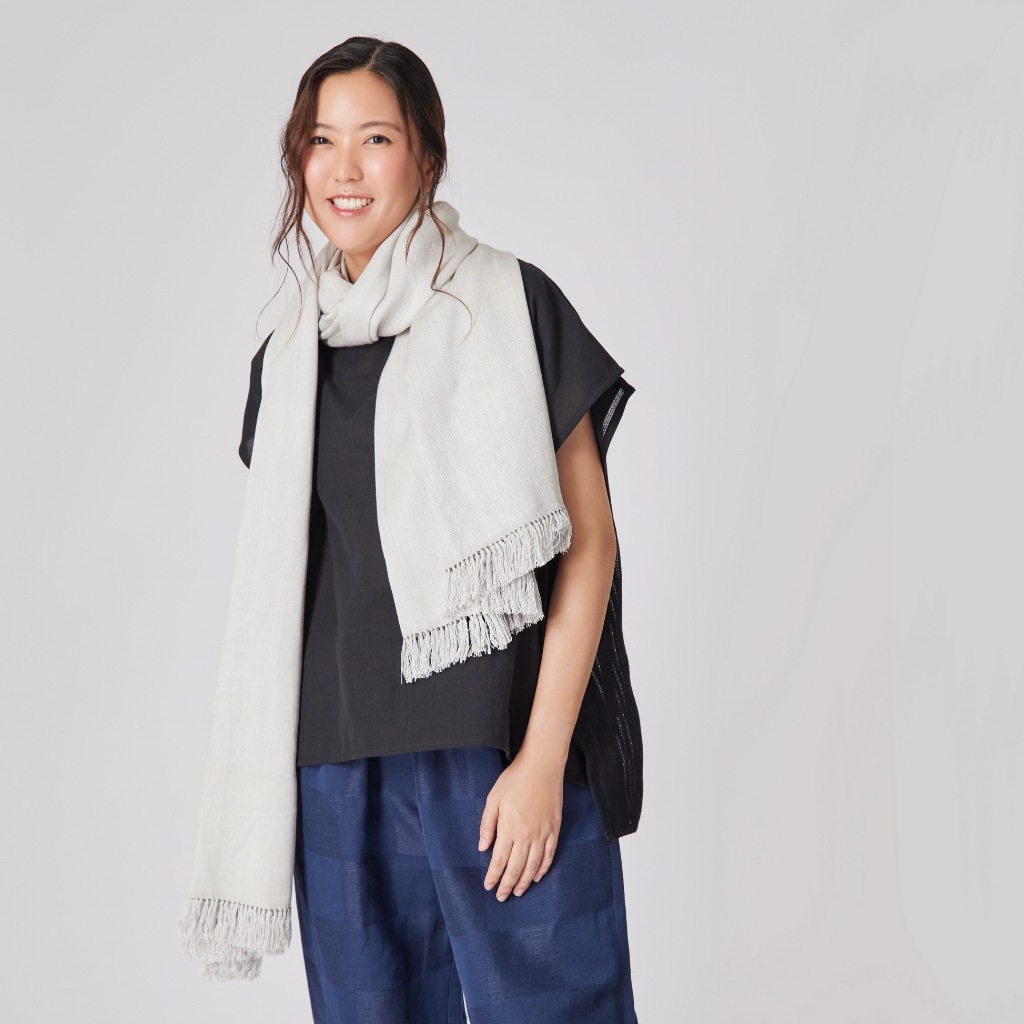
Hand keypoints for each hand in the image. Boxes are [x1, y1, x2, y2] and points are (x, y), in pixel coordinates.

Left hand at [478, 750, 563, 900]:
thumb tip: (482, 848)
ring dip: (524, 881)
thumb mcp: (493, 799)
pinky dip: (543, 868)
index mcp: (509, 828)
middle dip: (507, 885)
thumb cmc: (514, 780)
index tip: (488, 887)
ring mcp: (543, 833)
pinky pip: (549, 855)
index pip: (499, 861)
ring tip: (518, 892)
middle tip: (501, 897)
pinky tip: (536, 876)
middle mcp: (527, 835)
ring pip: (533, 865)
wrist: (541, 766)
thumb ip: (487, 825)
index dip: (494, 876)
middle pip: (516, 868)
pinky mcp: (554, 829)